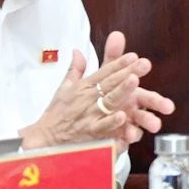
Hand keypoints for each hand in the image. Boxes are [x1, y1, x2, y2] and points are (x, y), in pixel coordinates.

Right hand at [20, 30, 170, 149]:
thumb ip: (75, 69)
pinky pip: (102, 127)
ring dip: (121, 91)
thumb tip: (77, 51)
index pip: (104, 72)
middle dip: (127, 72)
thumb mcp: (64, 88)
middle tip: (143, 64)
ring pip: (109, 101)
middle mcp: (88, 98)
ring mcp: (90, 115)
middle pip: (110, 83)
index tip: (134, 56)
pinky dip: (111, 122)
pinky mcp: (89, 132)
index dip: (119, 63)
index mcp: (84, 87)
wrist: (44, 138)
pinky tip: (123, 116)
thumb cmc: (57, 113)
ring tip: (134, 81)